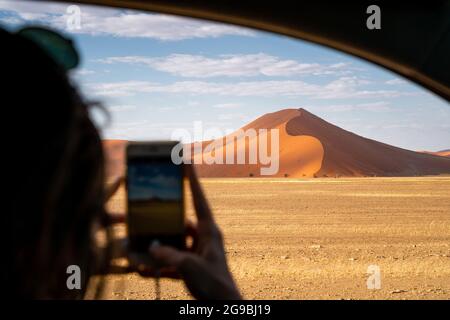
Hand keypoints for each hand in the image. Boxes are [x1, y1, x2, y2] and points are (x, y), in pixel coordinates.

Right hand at [148, 165, 240, 299]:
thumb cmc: (215, 285)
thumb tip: (151, 248)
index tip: (185, 162)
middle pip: (180, 222)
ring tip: (140, 247)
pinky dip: (159, 265)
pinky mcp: (192, 267)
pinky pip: (172, 261)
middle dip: (164, 220)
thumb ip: (168, 255)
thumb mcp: (189, 268)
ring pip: (174, 243)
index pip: (199, 199)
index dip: (192, 180)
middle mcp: (203, 239)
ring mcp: (197, 253)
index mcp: (209, 231)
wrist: (223, 307)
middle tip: (150, 211)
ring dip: (159, 247)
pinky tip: (144, 270)